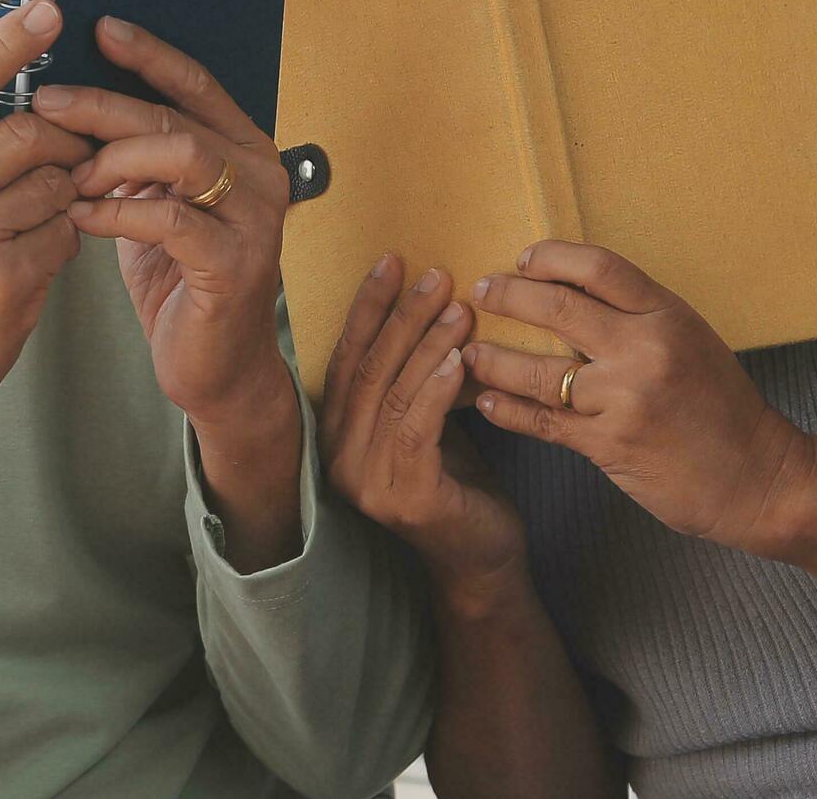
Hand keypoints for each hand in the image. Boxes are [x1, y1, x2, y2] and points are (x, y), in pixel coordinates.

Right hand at [0, 0, 91, 521]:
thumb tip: (12, 98)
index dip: (6, 42)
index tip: (49, 11)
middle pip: (30, 131)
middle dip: (68, 139)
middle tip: (79, 151)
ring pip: (56, 184)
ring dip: (70, 193)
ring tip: (47, 212)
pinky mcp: (3, 286)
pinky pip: (64, 236)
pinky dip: (66, 238)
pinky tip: (40, 255)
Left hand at [35, 17, 297, 436]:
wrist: (215, 369)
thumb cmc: (180, 282)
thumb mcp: (156, 206)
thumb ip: (136, 159)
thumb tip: (74, 104)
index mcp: (245, 150)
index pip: (196, 85)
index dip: (149, 54)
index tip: (98, 29)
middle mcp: (262, 175)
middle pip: (178, 117)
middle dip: (107, 105)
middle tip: (48, 103)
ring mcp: (255, 220)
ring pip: (182, 156)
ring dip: (113, 158)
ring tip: (68, 173)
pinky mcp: (235, 265)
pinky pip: (168, 220)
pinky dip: (116, 212)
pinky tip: (81, 216)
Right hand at [322, 255, 526, 592]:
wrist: (481, 555)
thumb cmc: (458, 481)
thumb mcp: (426, 418)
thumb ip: (411, 377)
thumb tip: (428, 303)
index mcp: (336, 433)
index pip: (347, 357)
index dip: (368, 307)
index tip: (393, 260)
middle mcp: (339, 457)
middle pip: (368, 370)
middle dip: (401, 316)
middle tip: (435, 275)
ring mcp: (366, 481)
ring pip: (393, 394)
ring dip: (426, 343)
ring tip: (458, 305)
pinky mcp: (404, 496)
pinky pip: (417, 428)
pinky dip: (438, 388)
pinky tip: (460, 357)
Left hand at [463, 240, 816, 551]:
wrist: (759, 477)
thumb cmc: (725, 409)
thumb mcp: (693, 342)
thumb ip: (641, 320)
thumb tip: (576, 296)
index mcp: (669, 316)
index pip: (599, 268)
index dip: (552, 258)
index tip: (523, 259)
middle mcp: (645, 350)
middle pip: (559, 308)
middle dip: (510, 296)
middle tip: (482, 292)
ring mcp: (625, 399)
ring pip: (539, 371)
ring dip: (494, 359)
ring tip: (469, 353)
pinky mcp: (610, 445)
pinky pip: (544, 422)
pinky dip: (509, 410)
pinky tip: (486, 401)